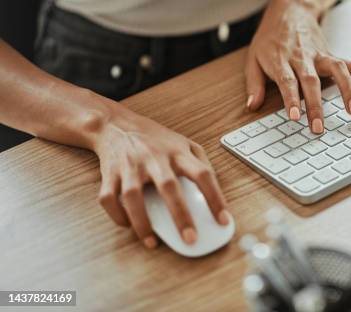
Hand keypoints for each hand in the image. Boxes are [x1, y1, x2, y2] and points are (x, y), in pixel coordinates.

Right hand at [92, 106, 228, 248]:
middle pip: (169, 187)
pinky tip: (128, 225)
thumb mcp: (184, 142)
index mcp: (177, 152)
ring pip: (133, 196)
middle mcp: (154, 158)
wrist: (116, 124)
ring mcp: (130, 166)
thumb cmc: (155, 139)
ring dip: (142, 223)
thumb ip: (201, 162)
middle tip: (190, 239)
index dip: (215, 198)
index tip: (223, 220)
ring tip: (152, 242)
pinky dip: (117, 215)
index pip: (202, 174)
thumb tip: (214, 191)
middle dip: (180, 216)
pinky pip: (109, 198)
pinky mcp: (110, 174)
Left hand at [245, 0, 350, 133]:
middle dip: (316, 105)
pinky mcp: (331, 55)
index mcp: (281, 59)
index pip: (288, 81)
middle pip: (311, 81)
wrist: (289, 12)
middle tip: (319, 127)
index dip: (292, 99)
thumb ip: (254, 84)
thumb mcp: (253, 59)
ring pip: (336, 70)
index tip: (296, 117)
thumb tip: (252, 106)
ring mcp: (320, 55)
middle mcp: (302, 57)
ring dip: (346, 90)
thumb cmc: (269, 39)